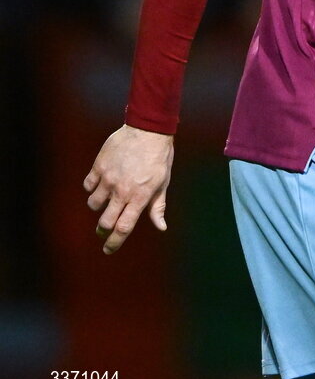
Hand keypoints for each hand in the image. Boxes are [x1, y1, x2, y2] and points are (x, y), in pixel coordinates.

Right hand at [83, 125, 173, 253]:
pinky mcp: (99, 166)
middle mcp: (122, 190)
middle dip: (103, 230)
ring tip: (106, 200)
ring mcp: (108, 178)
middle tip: (104, 230)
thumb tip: (161, 227)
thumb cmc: (158, 157)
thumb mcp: (162, 182)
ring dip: (98, 206)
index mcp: (139, 197)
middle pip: (105, 221)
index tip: (109, 250)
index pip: (123, 228)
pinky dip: (92, 187)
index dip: (115, 243)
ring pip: (93, 204)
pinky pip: (88, 185)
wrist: (148, 129)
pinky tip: (100, 183)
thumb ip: (158, 206)